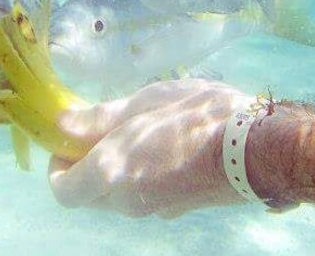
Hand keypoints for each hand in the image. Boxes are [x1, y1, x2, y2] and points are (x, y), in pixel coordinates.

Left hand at [48, 79, 253, 217]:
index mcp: (110, 173)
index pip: (62, 190)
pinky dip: (143, 177)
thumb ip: (98, 118)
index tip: (72, 139)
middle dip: (87, 166)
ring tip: (144, 132)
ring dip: (117, 170)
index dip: (58, 166)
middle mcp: (126, 201)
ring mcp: (153, 210)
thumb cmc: (198, 115)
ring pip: (117, 196)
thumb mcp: (144, 103)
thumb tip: (61, 124)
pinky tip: (168, 148)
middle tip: (108, 130)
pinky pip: (145, 196)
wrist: (256, 147)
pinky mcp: (177, 210)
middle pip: (89, 194)